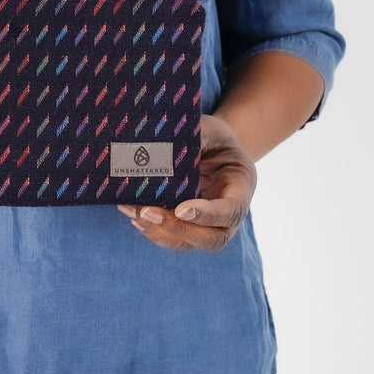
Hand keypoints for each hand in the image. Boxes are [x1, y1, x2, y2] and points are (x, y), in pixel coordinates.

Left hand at [118, 115, 255, 251]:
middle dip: (178, 229)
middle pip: (213, 239)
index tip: (181, 209)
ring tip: (132, 211)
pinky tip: (132, 213)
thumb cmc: (212, 135)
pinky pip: (172, 237)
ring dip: (159, 232)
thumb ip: (195, 139)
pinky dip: (151, 229)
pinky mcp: (188, 225)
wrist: (212, 146)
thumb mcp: (209, 129)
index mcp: (241, 186)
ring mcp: (209, 224)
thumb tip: (161, 148)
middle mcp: (229, 213)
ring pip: (189, 244)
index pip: (232, 211)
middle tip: (147, 212)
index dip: (207, 215)